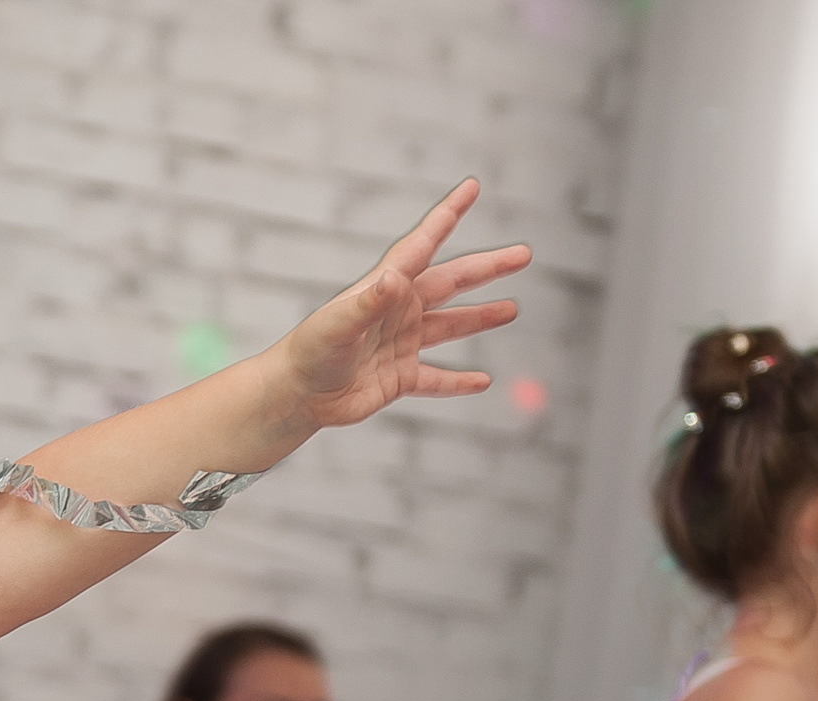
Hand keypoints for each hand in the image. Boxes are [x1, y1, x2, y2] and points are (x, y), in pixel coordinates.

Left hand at [273, 179, 530, 430]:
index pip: (423, 244)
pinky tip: (483, 381)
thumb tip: (395, 279)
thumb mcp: (338, 323)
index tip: (471, 187)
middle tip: (523, 254)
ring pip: (449, 328)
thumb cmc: (309, 352)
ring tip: (511, 310)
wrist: (294, 395)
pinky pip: (436, 379)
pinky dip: (458, 381)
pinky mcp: (399, 378)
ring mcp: (400, 344)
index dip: (447, 215)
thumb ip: (368, 303)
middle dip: (487, 268)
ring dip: (480, 318)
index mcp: (386, 288)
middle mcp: (398, 311)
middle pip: (451, 283)